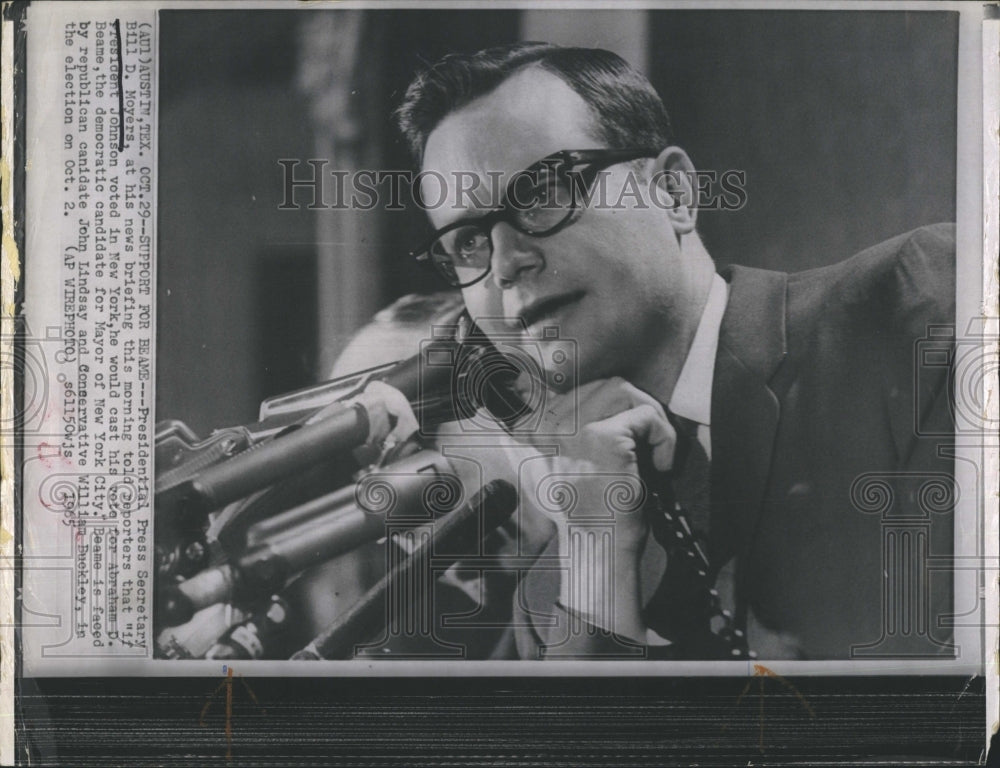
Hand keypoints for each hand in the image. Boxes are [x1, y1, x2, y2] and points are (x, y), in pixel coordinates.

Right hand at [514, 377, 676, 638]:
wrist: (600, 546)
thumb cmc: (594, 512)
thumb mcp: (573, 465)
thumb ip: (576, 433)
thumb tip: (608, 398)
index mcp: (539, 430)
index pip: (581, 389)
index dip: (614, 406)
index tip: (633, 433)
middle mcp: (551, 424)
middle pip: (605, 385)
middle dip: (636, 409)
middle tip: (648, 445)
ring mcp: (576, 428)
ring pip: (625, 390)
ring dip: (650, 419)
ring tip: (653, 453)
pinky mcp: (605, 436)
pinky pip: (647, 415)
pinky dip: (665, 438)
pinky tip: (661, 467)